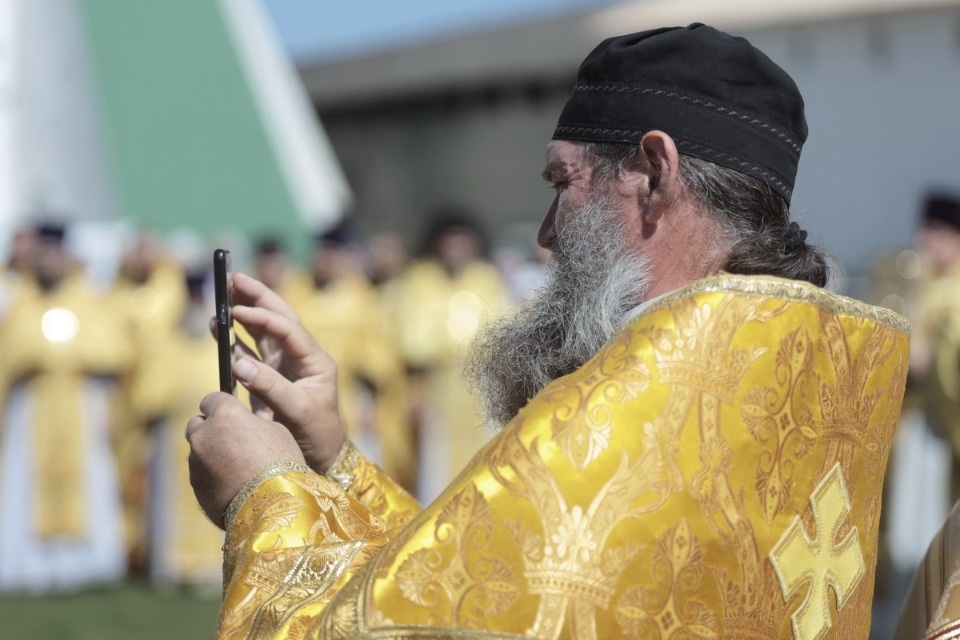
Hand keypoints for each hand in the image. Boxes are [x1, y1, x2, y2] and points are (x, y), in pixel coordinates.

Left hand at [186, 392, 304, 526]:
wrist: (272, 506)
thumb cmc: (282, 463)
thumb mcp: (276, 430)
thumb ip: (252, 421)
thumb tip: (246, 421)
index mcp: (226, 414)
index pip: (212, 398)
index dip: (223, 405)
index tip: (232, 413)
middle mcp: (204, 433)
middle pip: (197, 422)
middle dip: (211, 427)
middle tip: (231, 438)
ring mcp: (196, 459)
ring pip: (197, 448)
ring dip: (210, 451)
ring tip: (234, 465)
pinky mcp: (194, 483)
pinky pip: (199, 470)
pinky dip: (210, 472)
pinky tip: (231, 481)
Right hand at [228, 272, 345, 471]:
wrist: (322, 458)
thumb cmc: (317, 435)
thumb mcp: (298, 412)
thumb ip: (271, 388)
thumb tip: (240, 364)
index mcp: (315, 360)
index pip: (288, 329)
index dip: (263, 317)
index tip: (238, 309)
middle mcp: (302, 358)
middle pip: (278, 319)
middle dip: (256, 297)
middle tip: (231, 278)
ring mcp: (286, 367)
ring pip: (263, 332)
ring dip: (243, 314)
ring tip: (222, 297)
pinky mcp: (271, 379)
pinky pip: (251, 353)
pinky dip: (235, 340)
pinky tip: (220, 328)